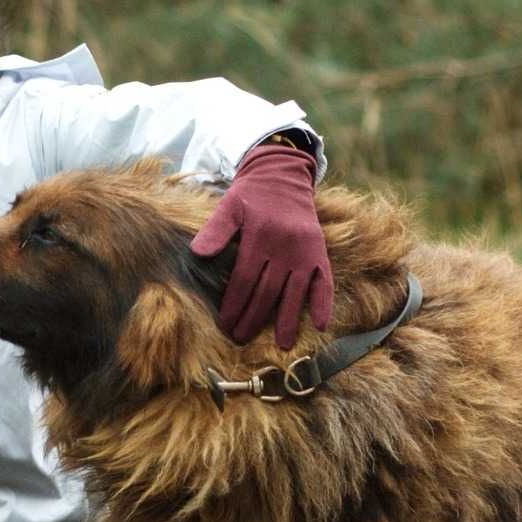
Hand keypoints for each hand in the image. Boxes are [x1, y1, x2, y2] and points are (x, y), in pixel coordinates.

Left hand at [190, 141, 332, 348]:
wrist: (282, 176)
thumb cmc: (251, 195)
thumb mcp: (229, 205)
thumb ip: (215, 230)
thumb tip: (198, 253)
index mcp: (259, 236)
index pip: (244, 279)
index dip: (234, 304)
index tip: (225, 325)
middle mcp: (284, 246)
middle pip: (267, 291)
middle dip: (254, 318)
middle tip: (242, 339)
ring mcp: (304, 251)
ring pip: (294, 292)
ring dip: (288, 320)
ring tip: (283, 344)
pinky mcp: (319, 252)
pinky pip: (324, 281)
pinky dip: (323, 302)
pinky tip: (319, 325)